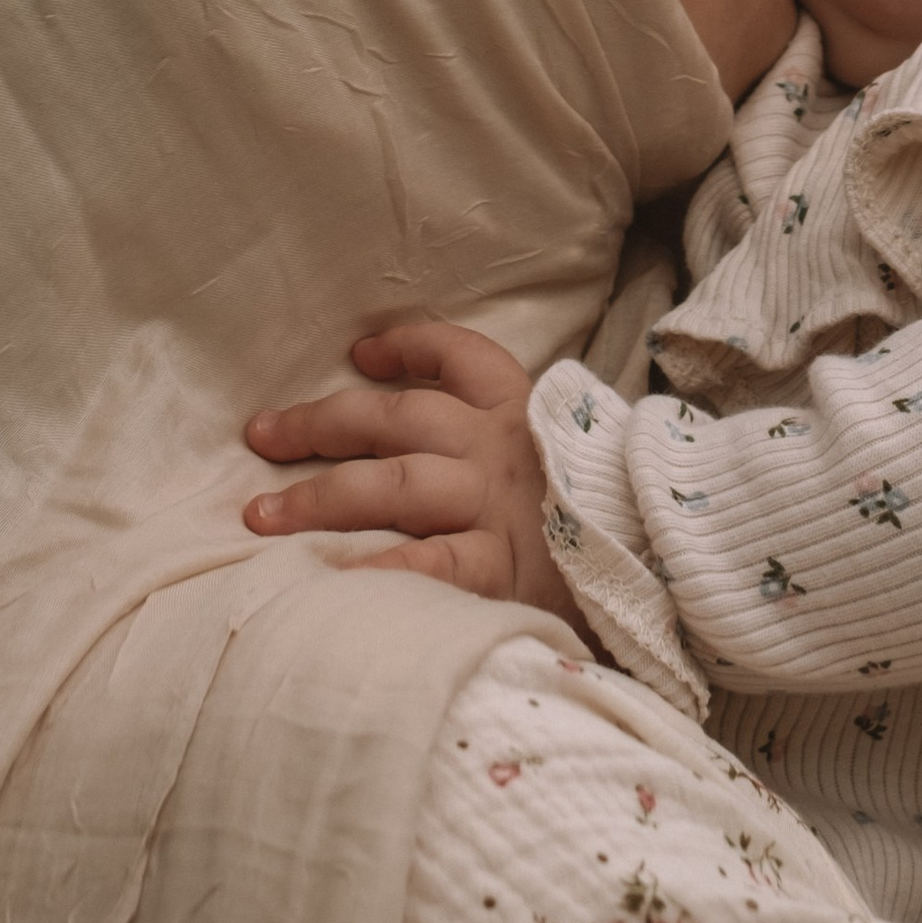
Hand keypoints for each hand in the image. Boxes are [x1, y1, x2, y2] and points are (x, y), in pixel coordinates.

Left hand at [243, 322, 577, 621]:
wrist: (659, 574)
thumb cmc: (590, 515)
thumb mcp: (552, 453)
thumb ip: (491, 432)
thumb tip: (395, 402)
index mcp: (516, 413)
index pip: (460, 356)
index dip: (407, 346)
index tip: (360, 353)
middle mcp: (499, 450)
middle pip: (399, 419)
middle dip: (321, 423)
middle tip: (261, 434)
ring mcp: (497, 507)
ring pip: (394, 484)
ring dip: (321, 497)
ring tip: (262, 516)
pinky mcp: (500, 567)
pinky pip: (428, 561)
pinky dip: (377, 565)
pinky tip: (328, 575)